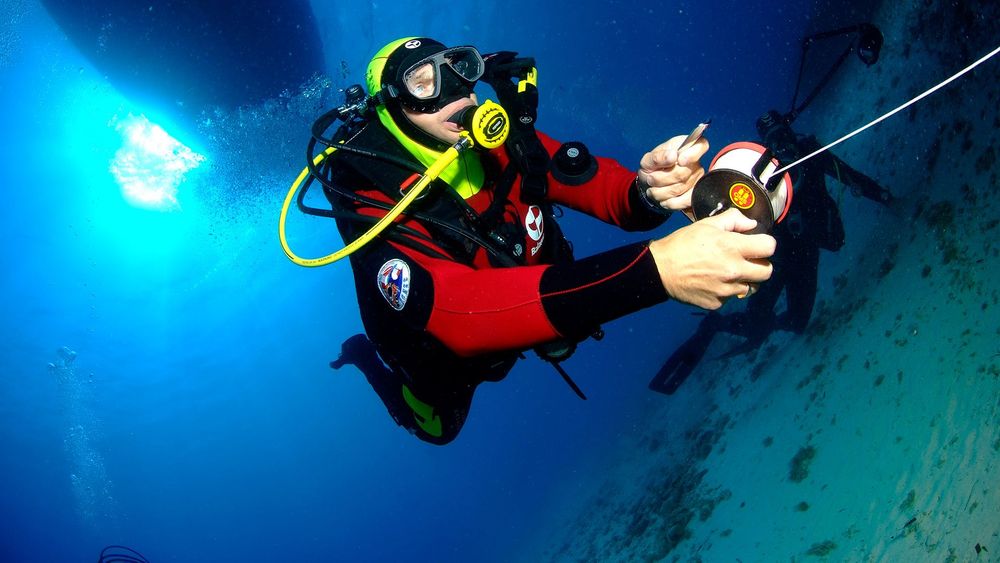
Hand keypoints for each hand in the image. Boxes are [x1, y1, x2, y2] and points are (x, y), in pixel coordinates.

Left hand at [637, 134, 709, 214]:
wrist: (651, 185)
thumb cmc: (652, 168)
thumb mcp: (648, 160)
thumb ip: (658, 156)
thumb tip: (673, 155)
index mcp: (685, 146)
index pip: (701, 145)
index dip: (693, 154)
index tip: (680, 160)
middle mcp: (696, 162)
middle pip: (684, 172)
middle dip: (662, 178)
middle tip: (651, 178)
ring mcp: (697, 179)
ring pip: (682, 188)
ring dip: (662, 191)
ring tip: (653, 189)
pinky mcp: (695, 194)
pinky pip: (686, 201)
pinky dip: (671, 202)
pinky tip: (663, 200)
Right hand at [648, 208, 775, 309]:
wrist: (659, 270)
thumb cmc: (682, 244)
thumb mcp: (706, 224)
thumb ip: (733, 220)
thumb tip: (751, 225)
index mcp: (733, 248)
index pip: (769, 247)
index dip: (764, 243)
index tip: (756, 244)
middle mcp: (733, 271)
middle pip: (767, 271)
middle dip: (760, 264)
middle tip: (747, 260)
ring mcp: (726, 290)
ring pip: (751, 287)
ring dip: (744, 279)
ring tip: (729, 272)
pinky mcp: (717, 303)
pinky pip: (731, 297)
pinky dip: (726, 290)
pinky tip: (713, 282)